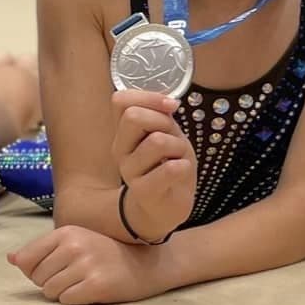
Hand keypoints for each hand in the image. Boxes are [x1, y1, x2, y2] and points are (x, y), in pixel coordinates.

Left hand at [10, 226, 157, 304]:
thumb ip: (42, 250)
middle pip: (37, 278)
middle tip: (74, 276)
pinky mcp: (96, 285)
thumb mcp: (75, 242)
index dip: (35, 270)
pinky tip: (91, 290)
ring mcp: (86, 265)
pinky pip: (66, 300)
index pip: (26, 259)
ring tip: (82, 282)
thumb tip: (11, 259)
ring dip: (62, 292)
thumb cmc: (106, 254)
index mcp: (66, 232)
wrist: (146, 264)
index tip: (53, 269)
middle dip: (50, 282)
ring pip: (49, 291)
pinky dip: (75, 300)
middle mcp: (74, 246)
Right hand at [111, 89, 196, 242]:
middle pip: (133, 117)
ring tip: (178, 159)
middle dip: (164, 121)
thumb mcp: (167, 134)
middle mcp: (120, 150)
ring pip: (157, 141)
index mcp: (123, 132)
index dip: (149, 97)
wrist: (165, 207)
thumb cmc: (167, 165)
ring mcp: (129, 171)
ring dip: (179, 146)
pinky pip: (169, 169)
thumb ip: (161, 116)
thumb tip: (169, 102)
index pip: (121, 101)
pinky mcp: (143, 191)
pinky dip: (184, 167)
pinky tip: (180, 173)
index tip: (172, 106)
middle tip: (174, 138)